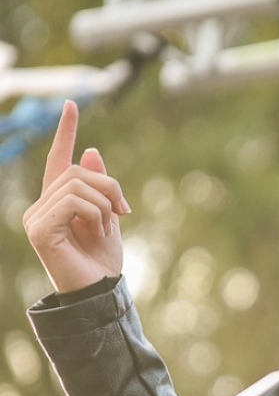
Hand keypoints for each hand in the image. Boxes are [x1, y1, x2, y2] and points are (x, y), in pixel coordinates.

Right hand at [23, 100, 131, 293]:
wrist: (101, 291)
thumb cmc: (103, 260)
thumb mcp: (109, 216)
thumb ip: (100, 187)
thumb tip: (90, 151)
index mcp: (59, 201)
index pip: (58, 159)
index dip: (66, 132)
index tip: (71, 104)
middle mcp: (42, 205)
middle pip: (77, 171)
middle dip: (109, 186)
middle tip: (124, 211)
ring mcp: (36, 217)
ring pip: (77, 185)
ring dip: (104, 205)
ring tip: (107, 229)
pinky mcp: (39, 230)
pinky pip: (73, 203)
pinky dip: (95, 215)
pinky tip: (98, 233)